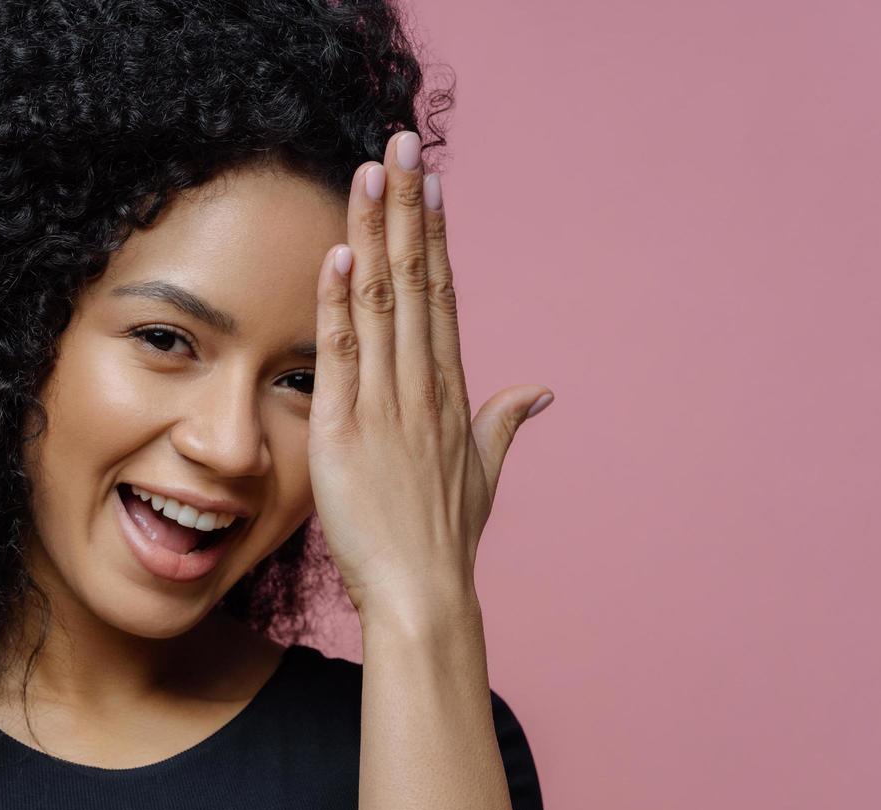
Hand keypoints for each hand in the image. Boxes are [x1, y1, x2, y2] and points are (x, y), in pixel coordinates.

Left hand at [308, 130, 553, 625]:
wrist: (425, 595)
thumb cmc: (445, 539)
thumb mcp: (484, 474)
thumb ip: (505, 422)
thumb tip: (541, 390)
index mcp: (451, 392)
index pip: (442, 295)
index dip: (436, 234)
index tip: (430, 181)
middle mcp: (424, 387)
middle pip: (417, 280)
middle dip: (408, 207)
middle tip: (400, 143)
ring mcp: (387, 406)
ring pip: (381, 303)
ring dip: (375, 234)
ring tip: (370, 173)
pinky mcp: (345, 431)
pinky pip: (342, 355)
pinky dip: (339, 304)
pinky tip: (340, 254)